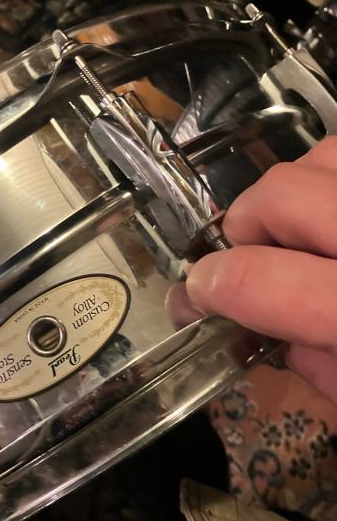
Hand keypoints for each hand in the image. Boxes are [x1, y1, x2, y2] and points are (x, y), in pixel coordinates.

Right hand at [185, 136, 336, 403]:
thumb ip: (315, 365)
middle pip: (280, 195)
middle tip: (249, 261)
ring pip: (320, 155)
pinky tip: (332, 213)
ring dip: (294, 193)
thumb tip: (258, 327)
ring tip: (301, 231)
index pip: (258, 281)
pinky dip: (329, 176)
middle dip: (245, 228)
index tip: (196, 296)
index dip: (208, 287)